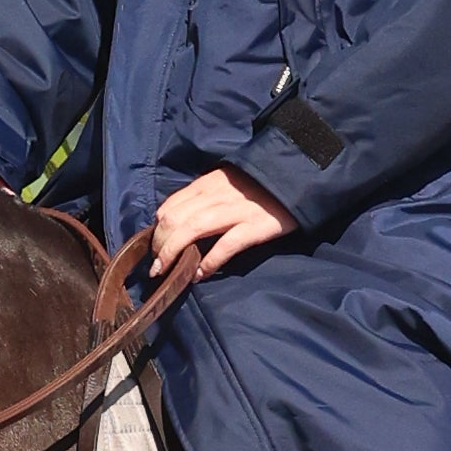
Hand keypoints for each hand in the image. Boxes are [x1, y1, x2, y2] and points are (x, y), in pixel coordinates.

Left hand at [150, 167, 294, 279]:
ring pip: (193, 228)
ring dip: (173, 252)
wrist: (296, 176)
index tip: (154, 245)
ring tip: (165, 271)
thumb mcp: (226, 182)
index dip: (157, 228)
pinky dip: (210, 261)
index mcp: (208, 183)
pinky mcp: (255, 226)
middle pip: (176, 218)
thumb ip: (204, 196)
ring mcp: (236, 210)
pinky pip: (226, 245)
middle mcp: (217, 195)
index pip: (171, 205)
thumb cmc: (258, 184)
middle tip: (156, 265)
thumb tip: (177, 218)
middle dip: (160, 243)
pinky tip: (200, 274)